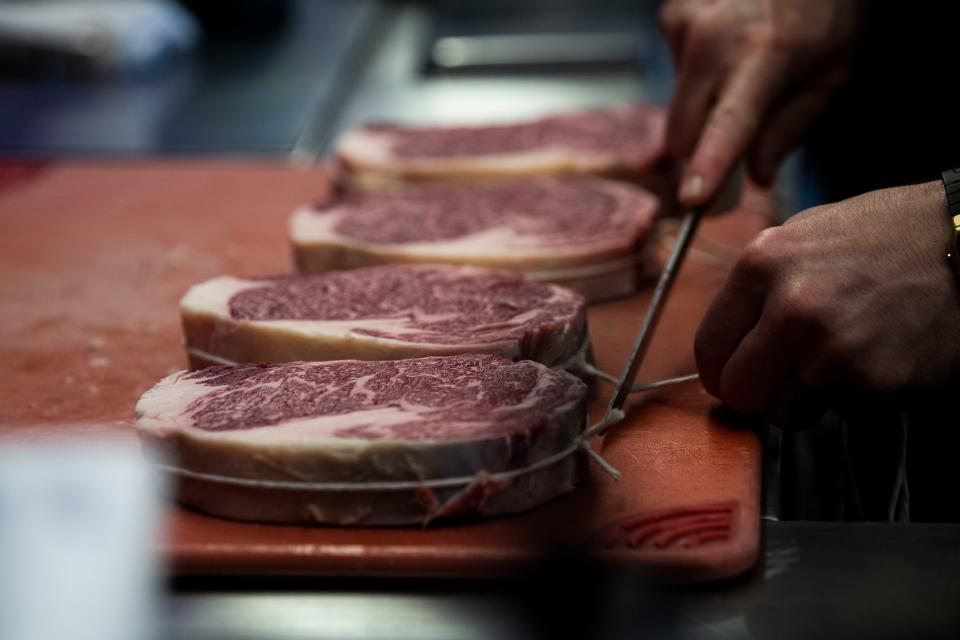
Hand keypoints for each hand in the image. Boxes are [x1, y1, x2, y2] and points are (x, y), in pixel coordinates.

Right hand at [660, 0, 865, 205]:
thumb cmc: (827, 9)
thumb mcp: (833, 70)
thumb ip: (791, 127)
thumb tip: (756, 176)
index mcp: (764, 56)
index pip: (729, 125)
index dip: (710, 166)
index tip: (694, 199)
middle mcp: (713, 40)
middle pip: (683, 133)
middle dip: (703, 149)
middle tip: (737, 138)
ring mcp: (685, 25)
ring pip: (677, 105)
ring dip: (702, 105)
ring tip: (743, 67)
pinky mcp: (671, 17)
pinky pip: (675, 70)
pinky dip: (697, 72)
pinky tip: (727, 45)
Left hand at [695, 181, 959, 415]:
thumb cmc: (881, 238)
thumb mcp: (801, 237)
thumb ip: (755, 288)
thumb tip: (724, 342)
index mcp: (762, 265)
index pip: (708, 347)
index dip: (718, 370)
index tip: (731, 375)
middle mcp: (791, 307)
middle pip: (737, 391)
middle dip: (753, 393)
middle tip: (777, 380)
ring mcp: (832, 348)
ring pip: (782, 411)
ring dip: (801, 398)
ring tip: (833, 360)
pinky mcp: (872, 382)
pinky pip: (835, 410)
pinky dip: (848, 395)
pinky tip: (870, 357)